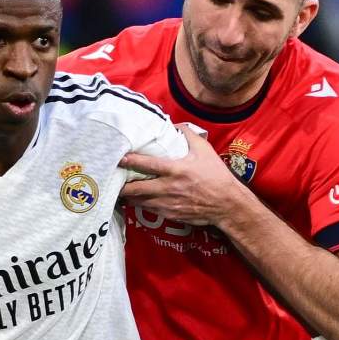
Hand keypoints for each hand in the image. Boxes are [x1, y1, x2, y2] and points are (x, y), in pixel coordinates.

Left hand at [121, 124, 255, 228]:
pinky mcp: (170, 214)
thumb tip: (176, 125)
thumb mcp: (205, 151)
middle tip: (112, 180)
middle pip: (136, 189)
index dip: (130, 161)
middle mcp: (168, 188)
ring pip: (140, 201)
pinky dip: (141, 204)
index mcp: (175, 170)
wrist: (226, 204)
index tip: (118, 158)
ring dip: (129, 196)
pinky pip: (150, 210)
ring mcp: (168, 204)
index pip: (147, 165)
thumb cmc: (216, 176)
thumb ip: (189, 135)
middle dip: (122, 185)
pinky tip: (136, 200)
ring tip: (119, 190)